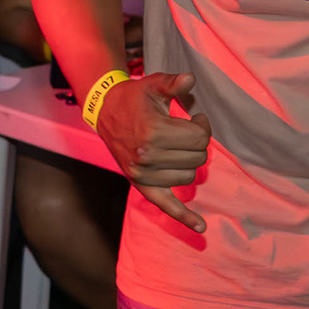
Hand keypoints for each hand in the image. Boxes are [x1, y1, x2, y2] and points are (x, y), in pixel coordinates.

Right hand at [94, 72, 211, 233]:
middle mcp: (147, 157)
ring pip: (189, 177)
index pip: (199, 138)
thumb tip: (189, 80)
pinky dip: (184, 217)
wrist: (106, 111)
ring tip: (179, 146)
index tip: (196, 117)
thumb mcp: (154, 84)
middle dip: (197, 143)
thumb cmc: (136, 97)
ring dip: (190, 162)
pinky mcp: (141, 185)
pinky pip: (166, 206)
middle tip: (187, 130)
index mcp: (153, 132)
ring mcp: (142, 174)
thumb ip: (173, 83)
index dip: (203, 125)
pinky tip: (201, 228)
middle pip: (198, 158)